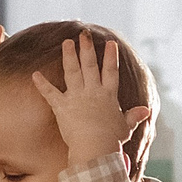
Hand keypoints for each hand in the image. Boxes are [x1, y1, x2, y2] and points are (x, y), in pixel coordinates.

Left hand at [31, 34, 152, 168]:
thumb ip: (134, 116)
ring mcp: (76, 97)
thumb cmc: (111, 140)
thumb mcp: (125, 127)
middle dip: (87, 48)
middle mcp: (92, 91)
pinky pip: (50, 93)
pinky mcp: (62, 106)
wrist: (95, 147)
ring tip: (67, 42)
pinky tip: (35, 74)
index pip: (110, 72)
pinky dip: (42, 84)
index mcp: (108, 96)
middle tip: (84, 34)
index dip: (110, 57)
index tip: (110, 43)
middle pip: (90, 65)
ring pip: (72, 71)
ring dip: (69, 55)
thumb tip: (146, 111)